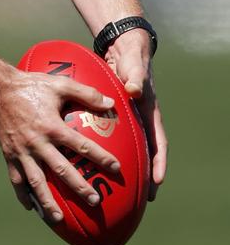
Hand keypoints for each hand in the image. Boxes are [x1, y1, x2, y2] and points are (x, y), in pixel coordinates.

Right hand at [0, 66, 120, 222]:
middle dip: (78, 186)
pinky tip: (31, 208)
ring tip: (59, 219)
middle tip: (94, 201)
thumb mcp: (59, 83)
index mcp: (52, 126)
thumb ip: (85, 92)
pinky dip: (23, 195)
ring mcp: (22, 151)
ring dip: (47, 201)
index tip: (116, 169)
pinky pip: (16, 179)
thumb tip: (110, 101)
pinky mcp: (9, 155)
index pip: (80, 145)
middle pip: (61, 169)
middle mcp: (38, 142)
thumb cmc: (31, 85)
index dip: (100, 157)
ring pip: (36, 181)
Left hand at [104, 29, 167, 200]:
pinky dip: (101, 147)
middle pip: (143, 152)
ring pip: (125, 147)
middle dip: (141, 175)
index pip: (158, 144)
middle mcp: (139, 119)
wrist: (122, 48)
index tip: (156, 184)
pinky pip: (108, 135)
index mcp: (149, 114)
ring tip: (109, 186)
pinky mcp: (111, 115)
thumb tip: (133, 90)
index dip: (158, 164)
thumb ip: (135, 77)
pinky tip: (86, 158)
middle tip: (135, 197)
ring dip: (121, 165)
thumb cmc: (131, 58)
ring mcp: (126, 118)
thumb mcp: (134, 67)